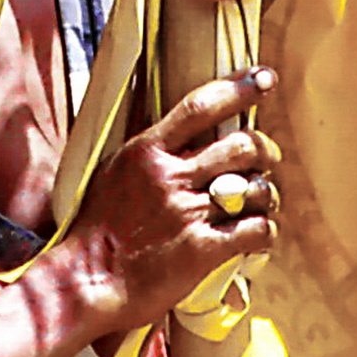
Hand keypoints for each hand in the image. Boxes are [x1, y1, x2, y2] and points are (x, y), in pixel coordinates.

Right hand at [70, 69, 280, 332]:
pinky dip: (266, 231)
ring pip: (256, 189)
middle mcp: (169, 177)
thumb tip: (182, 128)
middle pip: (242, 145)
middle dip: (266, 149)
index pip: (200, 106)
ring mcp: (187, 213)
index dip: (238, 87)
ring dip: (268, 194)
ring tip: (262, 202)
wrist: (88, 279)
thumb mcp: (114, 171)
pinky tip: (258, 234)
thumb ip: (149, 150)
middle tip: (268, 157)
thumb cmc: (98, 227)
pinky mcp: (202, 250)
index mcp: (146, 151)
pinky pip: (256, 231)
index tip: (264, 77)